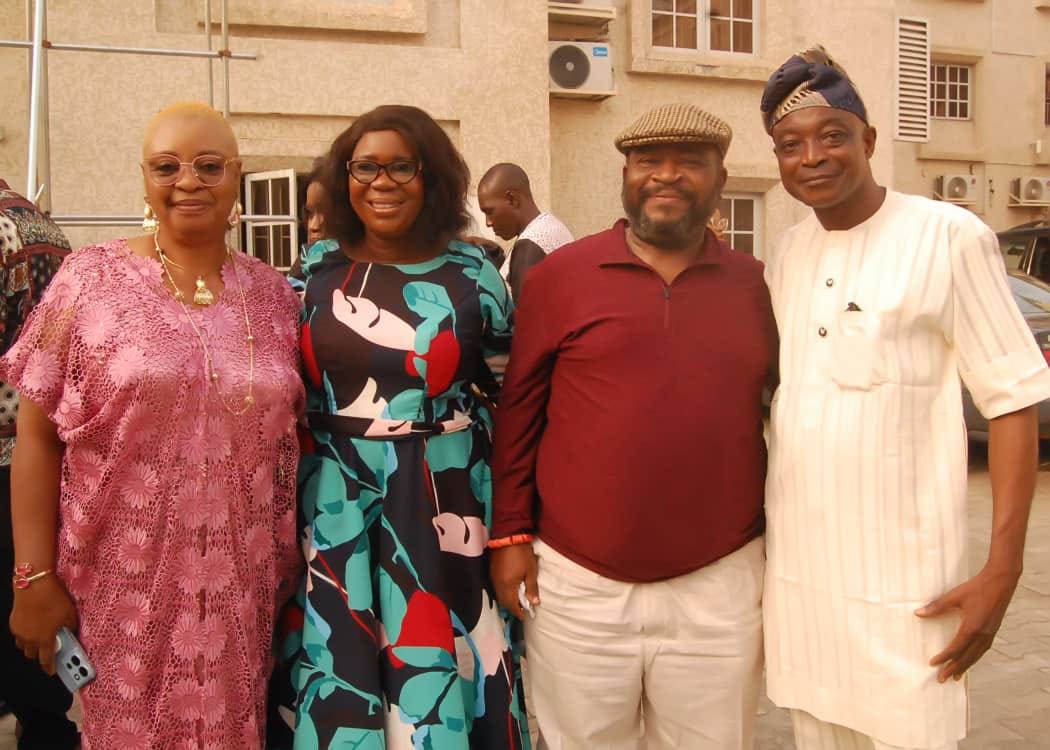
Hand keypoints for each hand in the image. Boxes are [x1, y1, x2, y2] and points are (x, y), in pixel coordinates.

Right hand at [10, 575, 77, 674]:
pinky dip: (25, 633)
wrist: (34, 585)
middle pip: (32, 655)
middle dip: (40, 654)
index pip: (47, 660)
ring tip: (40, 636)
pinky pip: (19, 634)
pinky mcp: (13, 622)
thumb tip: (70, 630)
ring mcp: (19, 631)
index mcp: (45, 639)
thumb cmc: (53, 599)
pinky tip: (33, 624)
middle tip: (48, 648)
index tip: (52, 670)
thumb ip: (70, 626)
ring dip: (31, 644)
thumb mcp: (70, 614)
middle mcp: (29, 638)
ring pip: (23, 645)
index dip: (50, 667)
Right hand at [490, 543, 538, 620]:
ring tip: (518, 599)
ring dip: (508, 599)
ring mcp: (493, 577)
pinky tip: (511, 589)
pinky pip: (497, 587)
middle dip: (512, 607)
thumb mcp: (531, 571)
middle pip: (504, 601)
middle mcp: (498, 584)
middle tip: (522, 608)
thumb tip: (534, 603)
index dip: (518, 612)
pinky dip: (504, 591)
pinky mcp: (492, 571)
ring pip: (499, 595)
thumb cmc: (522, 553)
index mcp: (507, 585)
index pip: (511, 605)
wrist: (509, 535)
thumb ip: (532, 588)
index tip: (524, 616)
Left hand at [916, 565, 1020, 681]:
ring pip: (976, 656)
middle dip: (953, 669)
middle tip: (942, 679)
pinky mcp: (993, 631)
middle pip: (966, 657)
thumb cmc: (977, 588)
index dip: (944, 658)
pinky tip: (969, 660)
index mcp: (972, 628)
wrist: (1000, 582)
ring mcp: (990, 634)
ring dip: (965, 666)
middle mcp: (982, 635)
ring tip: (955, 676)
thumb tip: (918, 613)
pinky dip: (974, 658)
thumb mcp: (954, 596)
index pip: (955, 649)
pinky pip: (982, 650)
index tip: (933, 664)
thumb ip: (936, 606)